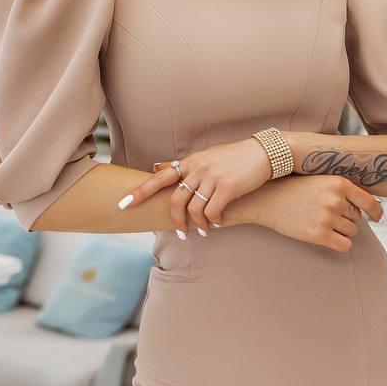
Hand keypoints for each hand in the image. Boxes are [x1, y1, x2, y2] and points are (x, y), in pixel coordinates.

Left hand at [115, 139, 273, 234]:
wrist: (263, 153)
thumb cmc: (233, 157)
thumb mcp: (205, 156)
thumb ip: (182, 165)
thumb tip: (155, 166)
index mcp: (190, 161)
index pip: (159, 177)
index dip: (140, 191)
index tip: (123, 203)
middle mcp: (198, 168)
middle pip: (175, 200)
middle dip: (175, 220)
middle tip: (180, 233)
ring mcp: (213, 177)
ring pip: (194, 210)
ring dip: (197, 225)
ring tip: (203, 231)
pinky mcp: (228, 188)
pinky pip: (213, 212)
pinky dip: (213, 222)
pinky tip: (218, 223)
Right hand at [252, 174, 382, 251]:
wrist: (266, 199)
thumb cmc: (294, 189)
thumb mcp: (320, 180)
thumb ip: (342, 189)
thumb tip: (372, 206)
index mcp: (339, 183)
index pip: (369, 201)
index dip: (376, 212)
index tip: (378, 217)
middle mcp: (335, 200)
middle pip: (357, 218)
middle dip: (346, 219)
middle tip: (325, 215)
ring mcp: (327, 218)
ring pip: (352, 232)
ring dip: (342, 231)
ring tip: (321, 222)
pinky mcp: (319, 235)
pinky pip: (344, 245)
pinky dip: (341, 244)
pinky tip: (328, 238)